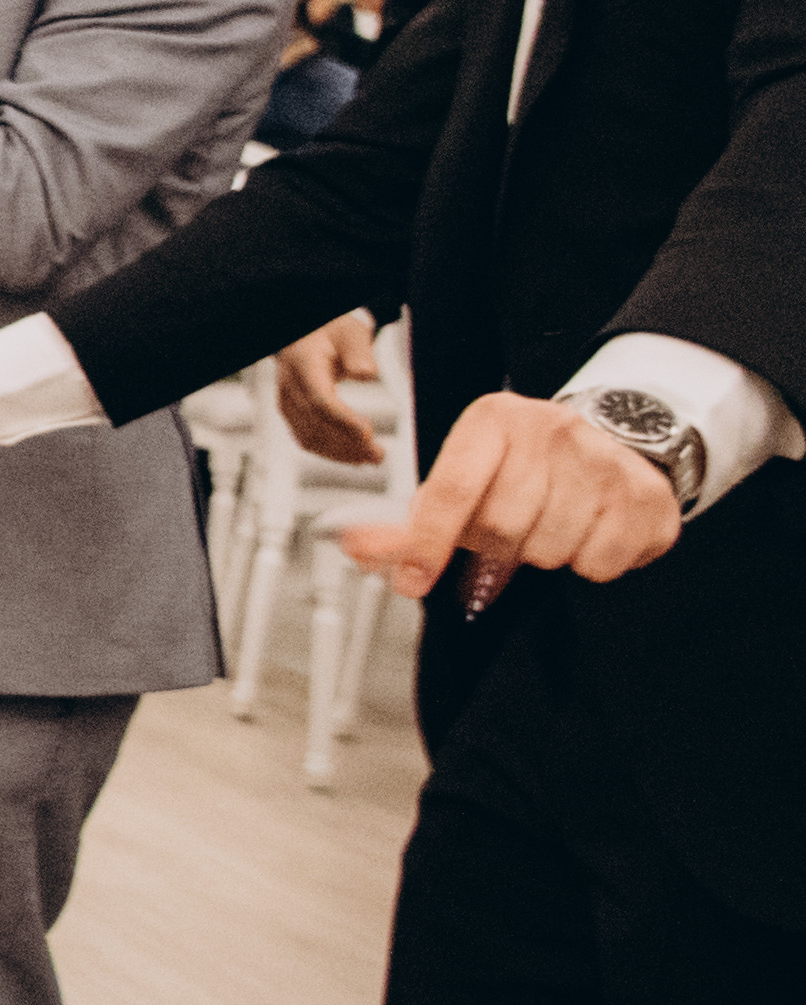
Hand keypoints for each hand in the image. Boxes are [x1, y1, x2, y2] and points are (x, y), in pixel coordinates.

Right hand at [273, 312, 387, 467]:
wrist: (308, 335)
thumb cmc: (332, 332)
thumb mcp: (350, 333)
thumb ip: (359, 352)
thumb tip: (366, 375)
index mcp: (302, 364)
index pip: (320, 399)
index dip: (343, 420)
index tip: (368, 434)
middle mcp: (289, 386)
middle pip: (316, 423)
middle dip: (348, 443)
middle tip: (379, 455)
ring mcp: (286, 402)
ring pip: (309, 436)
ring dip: (340, 453)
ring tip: (371, 459)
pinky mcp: (291, 413)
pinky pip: (306, 438)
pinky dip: (329, 451)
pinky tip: (352, 456)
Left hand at [343, 394, 685, 603]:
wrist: (612, 443)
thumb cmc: (523, 470)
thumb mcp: (461, 483)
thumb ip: (409, 524)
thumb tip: (355, 547)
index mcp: (492, 421)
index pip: (450, 492)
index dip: (426, 545)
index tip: (410, 584)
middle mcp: (550, 429)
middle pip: (502, 530)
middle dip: (498, 551)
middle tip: (510, 537)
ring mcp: (604, 459)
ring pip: (552, 550)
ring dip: (544, 557)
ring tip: (550, 529)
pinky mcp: (648, 494)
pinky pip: (602, 563)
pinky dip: (590, 565)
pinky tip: (590, 534)